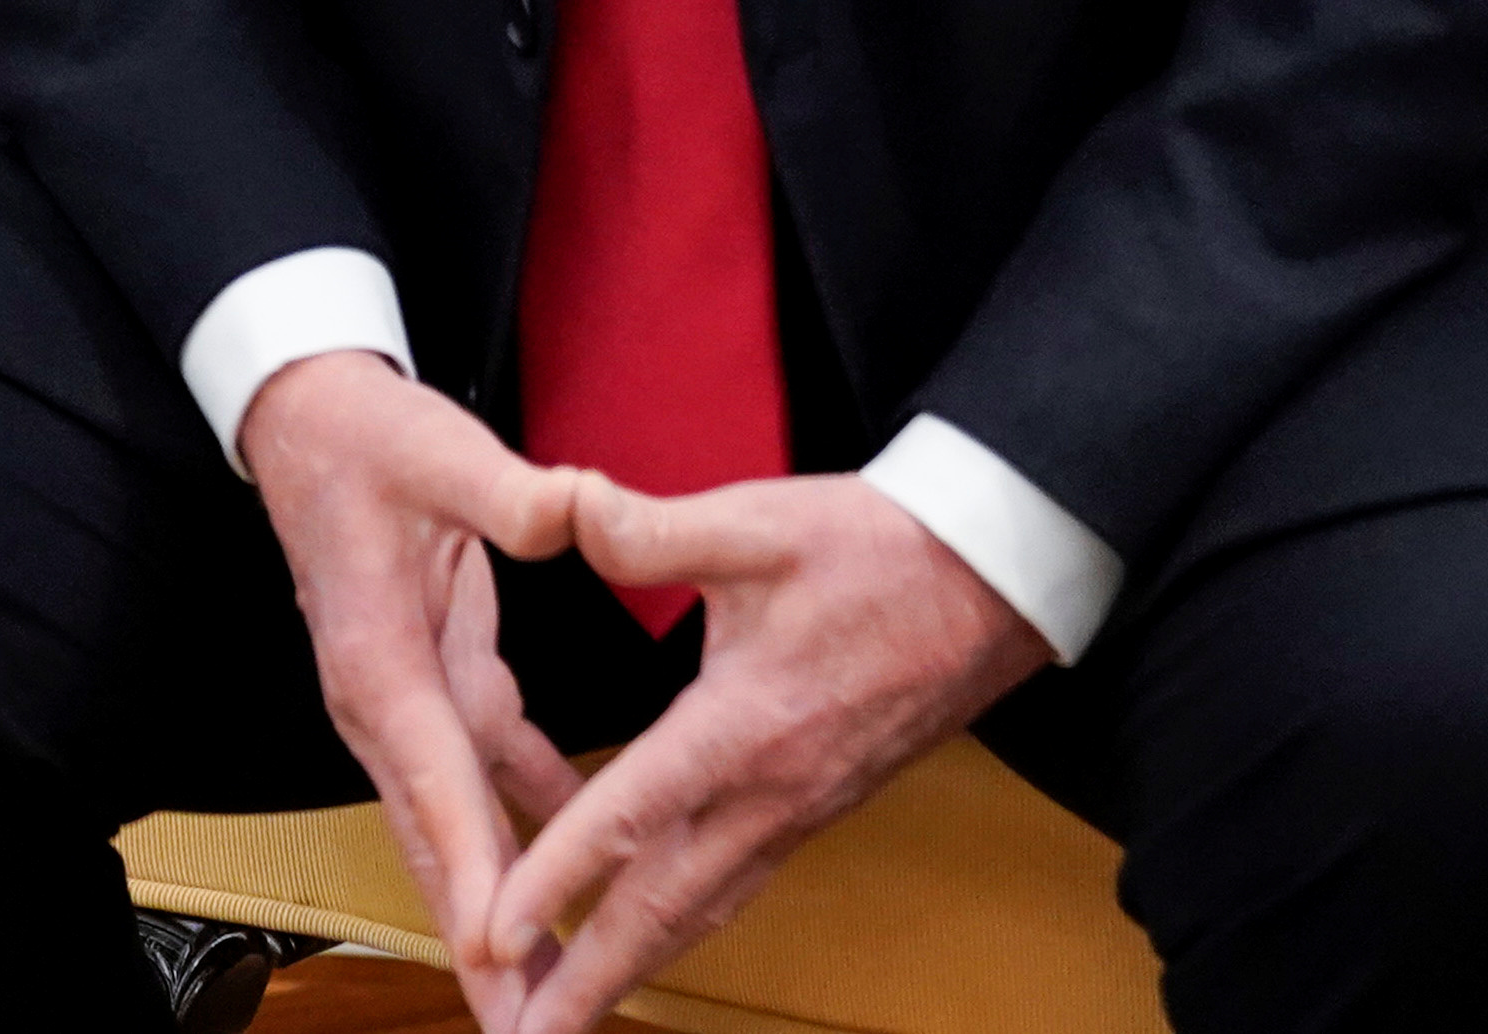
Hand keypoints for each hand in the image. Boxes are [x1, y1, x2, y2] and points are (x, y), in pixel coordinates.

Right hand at [245, 353, 591, 1033]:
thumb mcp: (436, 449)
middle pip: (438, 838)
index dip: (472, 864)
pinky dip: (526, 824)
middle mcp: (382, 700)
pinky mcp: (435, 681)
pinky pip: (484, 774)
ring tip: (549, 985)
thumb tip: (577, 511)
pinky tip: (580, 862)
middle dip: (480, 937)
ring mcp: (406, 698)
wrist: (308, 420)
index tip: (502, 943)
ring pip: (459, 823)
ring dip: (502, 904)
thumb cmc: (362, 436)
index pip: (433, 778)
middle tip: (522, 1020)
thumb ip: (509, 490)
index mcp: (376, 659)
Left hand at [476, 475, 1048, 1031]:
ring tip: (567, 1016)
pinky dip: (680, 924)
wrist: (993, 578)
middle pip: (662, 907)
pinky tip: (646, 938)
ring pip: (701, 909)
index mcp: (744, 724)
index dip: (554, 878)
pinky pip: (734, 884)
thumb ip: (651, 528)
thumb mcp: (757, 523)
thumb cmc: (879, 549)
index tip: (494, 934)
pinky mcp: (816, 804)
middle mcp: (771, 788)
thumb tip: (564, 505)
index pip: (630, 817)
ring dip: (630, 966)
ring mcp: (798, 807)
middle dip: (587, 979)